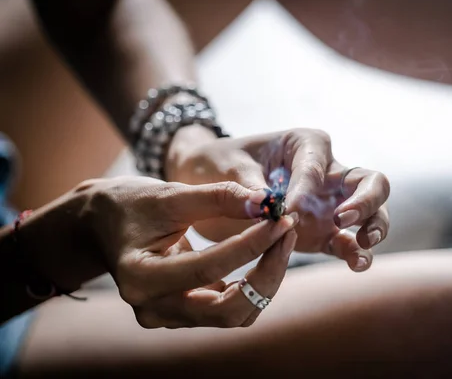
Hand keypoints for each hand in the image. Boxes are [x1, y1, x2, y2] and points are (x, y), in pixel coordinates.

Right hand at [25, 176, 297, 328]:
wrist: (103, 225)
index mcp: (140, 277)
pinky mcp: (185, 313)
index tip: (280, 218)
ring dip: (266, 279)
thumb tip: (267, 203)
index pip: (207, 268)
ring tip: (282, 237)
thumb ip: (219, 197)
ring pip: (234, 314)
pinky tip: (267, 250)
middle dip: (267, 272)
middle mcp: (153, 308)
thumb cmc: (131, 205)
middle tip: (288, 231)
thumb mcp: (170, 194)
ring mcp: (169, 316)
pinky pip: (230, 307)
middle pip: (227, 309)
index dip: (251, 244)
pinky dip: (254, 282)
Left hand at [167, 126, 389, 272]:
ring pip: (371, 211)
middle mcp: (326, 171)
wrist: (208, 182)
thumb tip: (266, 206)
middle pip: (368, 181)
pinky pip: (347, 241)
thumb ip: (248, 186)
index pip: (317, 165)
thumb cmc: (219, 163)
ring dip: (373, 227)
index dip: (306, 190)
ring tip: (361, 245)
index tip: (285, 211)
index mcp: (304, 144)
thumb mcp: (227, 166)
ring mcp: (329, 203)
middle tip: (343, 219)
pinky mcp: (323, 231)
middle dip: (364, 201)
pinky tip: (356, 265)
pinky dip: (355, 253)